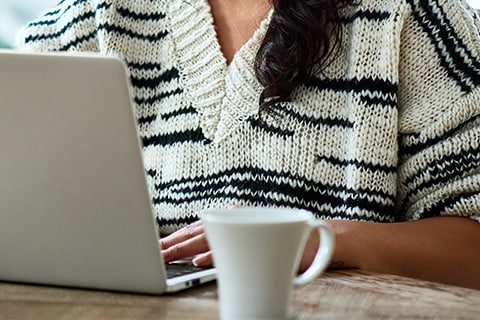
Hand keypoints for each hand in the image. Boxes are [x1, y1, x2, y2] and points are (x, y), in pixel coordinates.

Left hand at [161, 219, 327, 271]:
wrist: (323, 239)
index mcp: (233, 216)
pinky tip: (197, 262)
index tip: (159, 247)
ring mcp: (249, 227)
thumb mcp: (251, 243)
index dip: (176, 237)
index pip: (198, 227)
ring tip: (167, 257)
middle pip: (199, 231)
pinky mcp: (261, 242)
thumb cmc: (285, 245)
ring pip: (211, 239)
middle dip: (174, 244)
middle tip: (155, 254)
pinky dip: (213, 257)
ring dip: (185, 250)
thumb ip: (227, 246)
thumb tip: (196, 257)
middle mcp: (238, 216)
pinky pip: (233, 250)